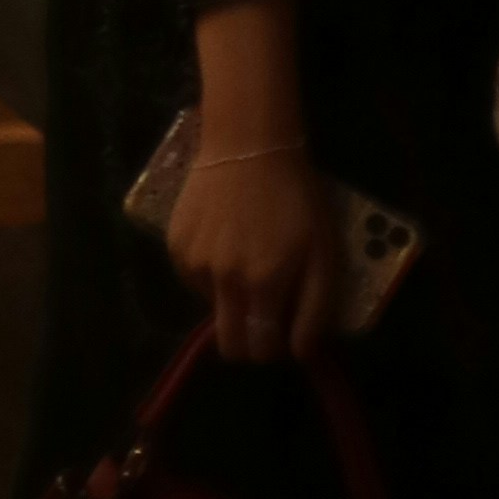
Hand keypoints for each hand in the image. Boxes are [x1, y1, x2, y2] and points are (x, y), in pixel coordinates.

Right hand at [167, 137, 346, 364]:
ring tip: (249, 253)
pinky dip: (211, 270)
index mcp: (263, 284)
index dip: (272, 348)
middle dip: (247, 340)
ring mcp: (194, 264)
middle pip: (228, 343)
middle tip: (264, 314)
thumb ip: (314, 307)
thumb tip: (300, 354)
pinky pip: (194, 278)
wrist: (249, 144)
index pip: (258, 349)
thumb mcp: (323, 249)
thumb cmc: (296, 196)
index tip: (282, 333)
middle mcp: (223, 282)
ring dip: (232, 295)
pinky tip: (226, 236)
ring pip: (213, 306)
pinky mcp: (176, 246)